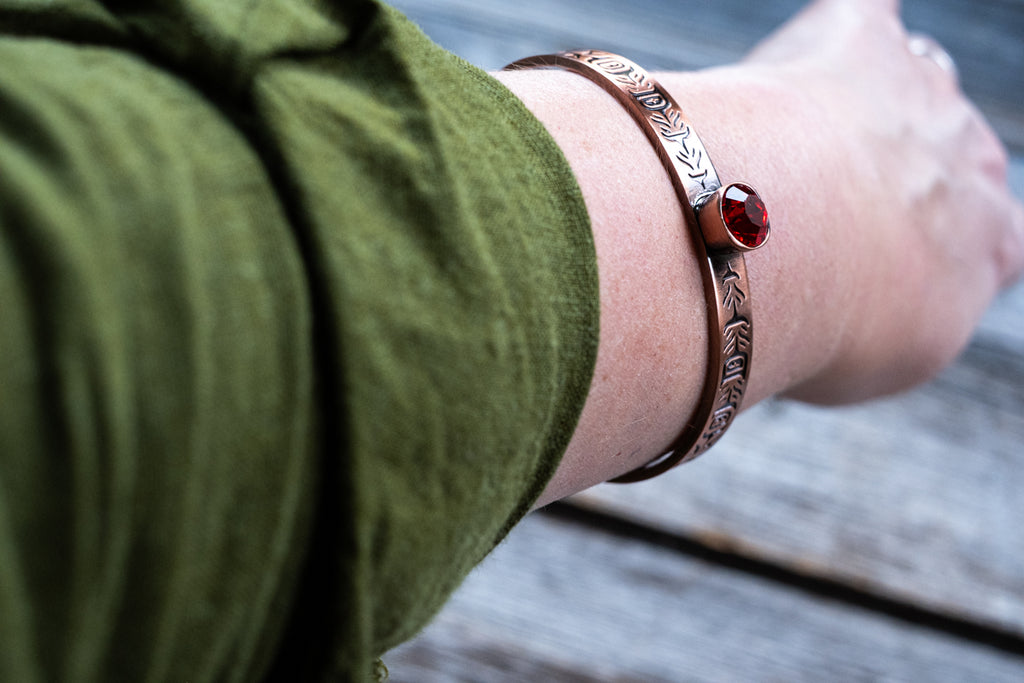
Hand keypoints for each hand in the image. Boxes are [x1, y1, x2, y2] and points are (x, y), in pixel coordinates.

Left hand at [739, 0, 1023, 402]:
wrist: (778, 248)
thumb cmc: (822, 323)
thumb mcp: (879, 356)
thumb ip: (892, 317)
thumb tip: (863, 303)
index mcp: (993, 246)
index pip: (1000, 238)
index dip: (950, 245)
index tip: (898, 261)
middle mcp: (972, 162)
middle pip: (953, 157)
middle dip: (897, 179)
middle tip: (817, 216)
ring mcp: (923, 95)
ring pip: (916, 85)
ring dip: (870, 110)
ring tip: (800, 149)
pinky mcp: (858, 41)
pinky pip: (864, 17)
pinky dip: (839, 32)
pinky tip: (812, 49)